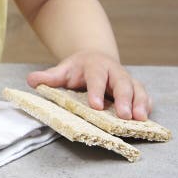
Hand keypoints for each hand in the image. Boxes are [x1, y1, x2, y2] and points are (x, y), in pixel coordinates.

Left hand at [26, 51, 152, 120]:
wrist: (95, 58)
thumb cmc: (77, 69)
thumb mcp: (62, 70)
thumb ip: (48, 77)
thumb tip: (30, 80)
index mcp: (94, 66)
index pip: (96, 77)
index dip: (96, 91)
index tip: (95, 106)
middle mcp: (113, 71)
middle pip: (122, 83)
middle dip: (124, 99)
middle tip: (124, 116)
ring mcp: (126, 80)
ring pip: (137, 89)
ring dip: (140, 103)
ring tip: (140, 119)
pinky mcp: (135, 89)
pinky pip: (145, 96)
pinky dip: (147, 105)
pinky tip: (147, 118)